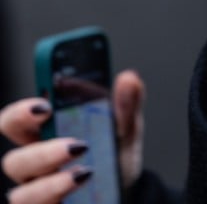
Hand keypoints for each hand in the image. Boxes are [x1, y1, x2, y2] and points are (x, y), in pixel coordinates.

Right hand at [0, 70, 145, 202]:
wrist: (125, 187)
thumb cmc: (114, 153)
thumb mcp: (125, 126)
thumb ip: (126, 103)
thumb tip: (129, 79)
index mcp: (46, 133)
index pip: (16, 121)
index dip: (20, 113)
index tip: (45, 106)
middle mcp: (35, 164)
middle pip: (12, 160)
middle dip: (39, 153)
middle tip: (73, 145)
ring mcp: (38, 191)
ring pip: (21, 193)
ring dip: (51, 184)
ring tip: (83, 172)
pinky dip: (57, 197)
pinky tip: (81, 184)